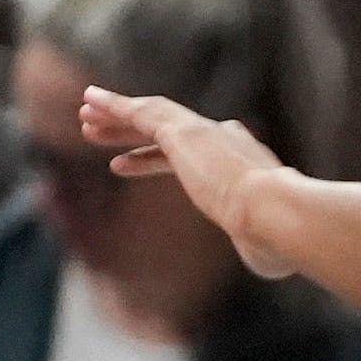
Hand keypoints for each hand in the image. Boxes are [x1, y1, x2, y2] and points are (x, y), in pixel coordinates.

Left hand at [76, 87, 301, 275]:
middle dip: (128, 130)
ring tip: (83, 115)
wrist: (277, 213)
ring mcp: (204, 132)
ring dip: (116, 114)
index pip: (185, 155)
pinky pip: (142, 113)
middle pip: (166, 130)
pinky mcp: (185, 132)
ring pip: (151, 116)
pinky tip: (90, 102)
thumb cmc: (275, 236)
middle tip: (93, 132)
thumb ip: (259, 246)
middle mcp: (225, 139)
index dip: (148, 159)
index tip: (120, 164)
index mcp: (243, 161)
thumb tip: (265, 259)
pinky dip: (115, 105)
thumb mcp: (265, 244)